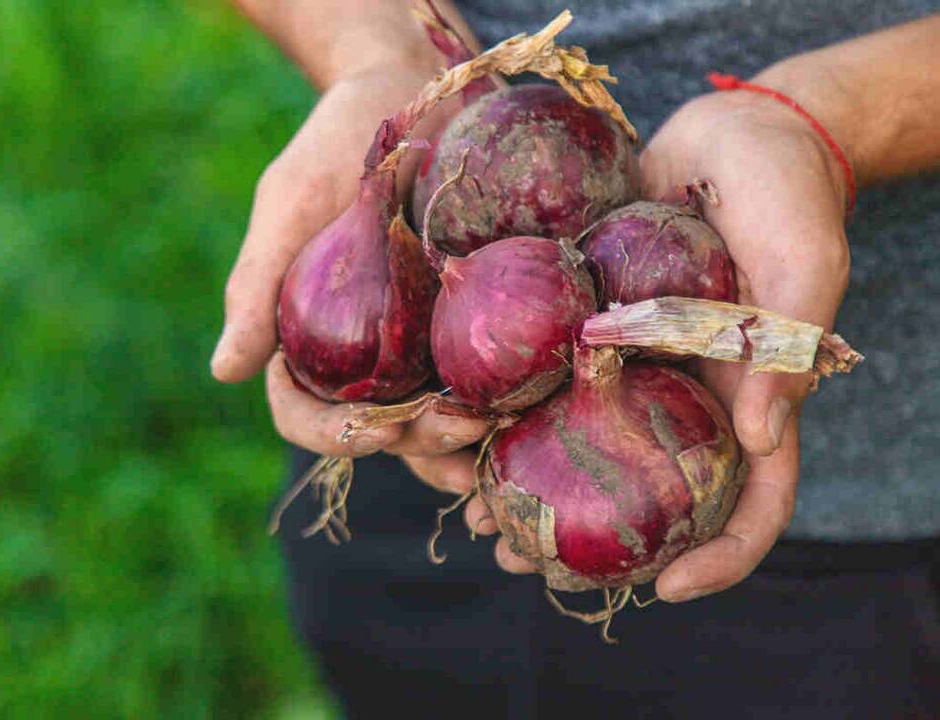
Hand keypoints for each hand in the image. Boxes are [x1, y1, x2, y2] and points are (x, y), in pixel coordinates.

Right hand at [213, 59, 488, 482]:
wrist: (410, 87)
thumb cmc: (336, 140)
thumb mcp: (290, 204)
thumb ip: (257, 286)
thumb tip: (225, 372)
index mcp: (306, 339)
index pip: (303, 412)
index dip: (334, 435)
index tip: (375, 431)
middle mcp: (363, 354)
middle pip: (381, 428)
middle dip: (417, 443)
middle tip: (459, 429)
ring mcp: (420, 345)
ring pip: (436, 421)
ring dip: (464, 445)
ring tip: (497, 442)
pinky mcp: (471, 323)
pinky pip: (488, 380)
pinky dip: (507, 406)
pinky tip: (534, 411)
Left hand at [469, 86, 851, 595]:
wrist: (729, 133)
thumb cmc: (786, 194)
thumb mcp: (806, 260)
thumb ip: (790, 343)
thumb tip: (765, 437)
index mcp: (750, 401)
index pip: (754, 502)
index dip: (723, 558)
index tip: (668, 590)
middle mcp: (687, 397)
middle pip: (647, 495)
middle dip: (590, 543)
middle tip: (525, 562)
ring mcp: (635, 367)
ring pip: (585, 449)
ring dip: (532, 489)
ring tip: (476, 519)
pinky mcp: (590, 329)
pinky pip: (549, 382)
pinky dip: (509, 414)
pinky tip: (459, 435)